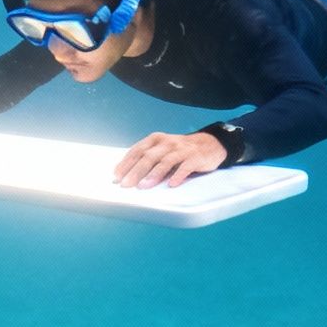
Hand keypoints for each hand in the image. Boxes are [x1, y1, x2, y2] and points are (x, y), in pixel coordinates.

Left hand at [113, 131, 227, 187]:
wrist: (210, 144)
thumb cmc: (180, 151)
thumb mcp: (162, 150)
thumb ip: (147, 159)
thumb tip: (125, 177)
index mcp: (156, 139)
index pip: (137, 151)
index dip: (126, 163)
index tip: (116, 177)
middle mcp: (167, 143)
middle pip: (149, 157)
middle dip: (135, 171)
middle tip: (126, 185)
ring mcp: (182, 149)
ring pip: (165, 161)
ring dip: (153, 175)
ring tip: (144, 186)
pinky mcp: (195, 157)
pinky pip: (185, 167)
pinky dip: (178, 175)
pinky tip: (172, 184)